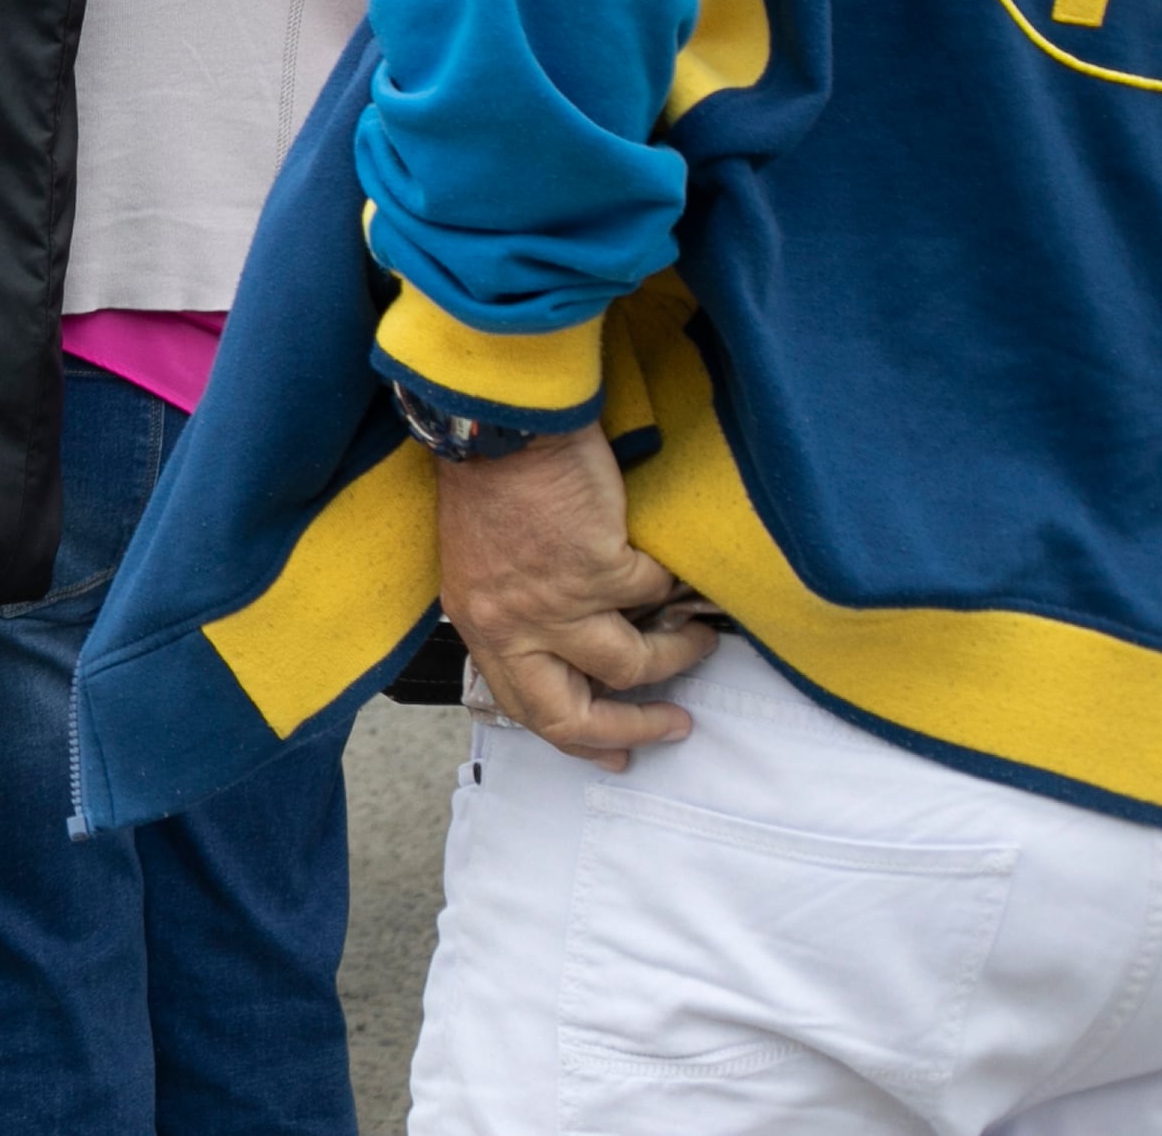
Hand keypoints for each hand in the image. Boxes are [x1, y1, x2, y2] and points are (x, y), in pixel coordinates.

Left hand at [437, 425, 719, 763]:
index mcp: (480, 623)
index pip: (524, 708)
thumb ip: (521, 613)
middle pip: (570, 716)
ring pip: (632, 664)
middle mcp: (510, 623)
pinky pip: (654, 595)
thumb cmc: (496, 482)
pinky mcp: (596, 568)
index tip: (617, 753)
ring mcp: (552, 601)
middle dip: (630, 730)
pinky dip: (672, 584)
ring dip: (676, 653)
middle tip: (673, 724)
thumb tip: (573, 652)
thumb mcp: (486, 566)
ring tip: (697, 634)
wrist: (501, 423)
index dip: (578, 740)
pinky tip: (672, 566)